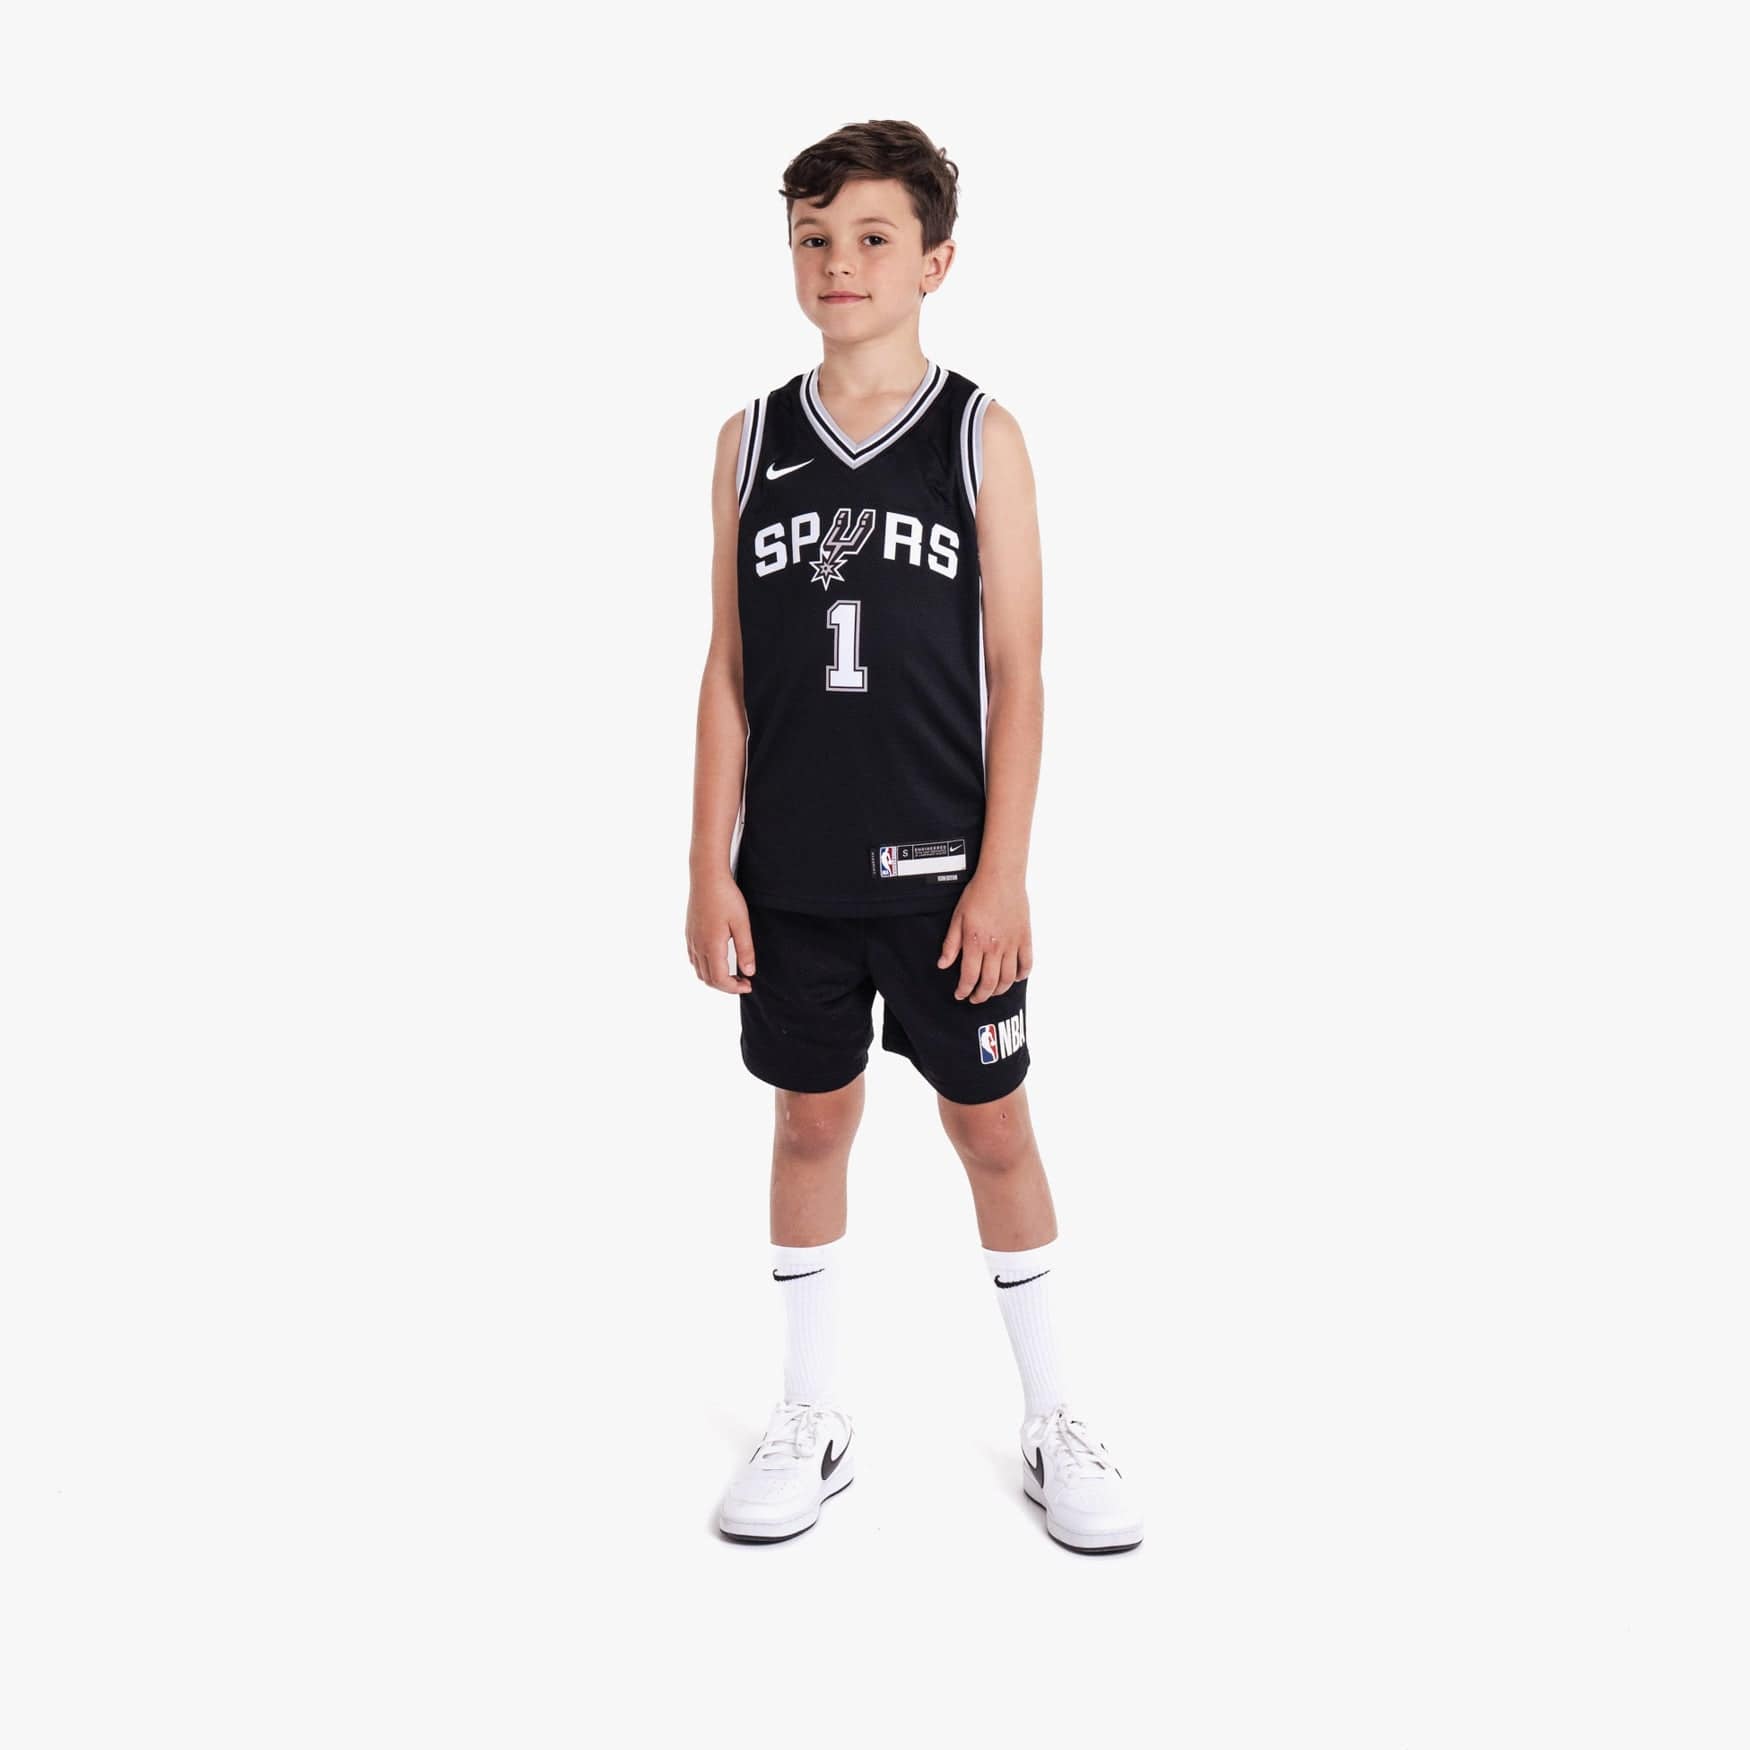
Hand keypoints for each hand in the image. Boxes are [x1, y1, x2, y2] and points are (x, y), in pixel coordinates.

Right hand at [686, 874, 755, 993]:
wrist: (706, 876)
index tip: (748, 985)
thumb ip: (745, 950)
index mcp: (711, 946)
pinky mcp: (689, 933)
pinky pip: (694, 959)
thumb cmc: (726, 897)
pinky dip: (705, 967)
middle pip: (708, 979)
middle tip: (743, 982)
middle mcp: (698, 946)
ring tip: (732, 974)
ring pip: (699, 971)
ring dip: (715, 978)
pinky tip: (717, 960)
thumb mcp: (741, 923)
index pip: (719, 980)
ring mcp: (691, 940)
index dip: (734, 988)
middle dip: (726, 986)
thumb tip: (749, 972)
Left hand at [937, 874, 1031, 1002]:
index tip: (960, 995)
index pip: (969, 977)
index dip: (964, 990)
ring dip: (999, 990)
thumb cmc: (977, 895)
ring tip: (992, 991)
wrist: (1001, 878)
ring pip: (1008, 978)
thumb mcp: (957, 918)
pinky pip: (1027, 963)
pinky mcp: (1025, 938)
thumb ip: (951, 944)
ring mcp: (1012, 944)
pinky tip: (1014, 978)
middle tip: (975, 998)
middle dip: (981, 996)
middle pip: (990, 983)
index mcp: (975, 943)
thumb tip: (943, 965)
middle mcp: (995, 948)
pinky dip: (1021, 975)